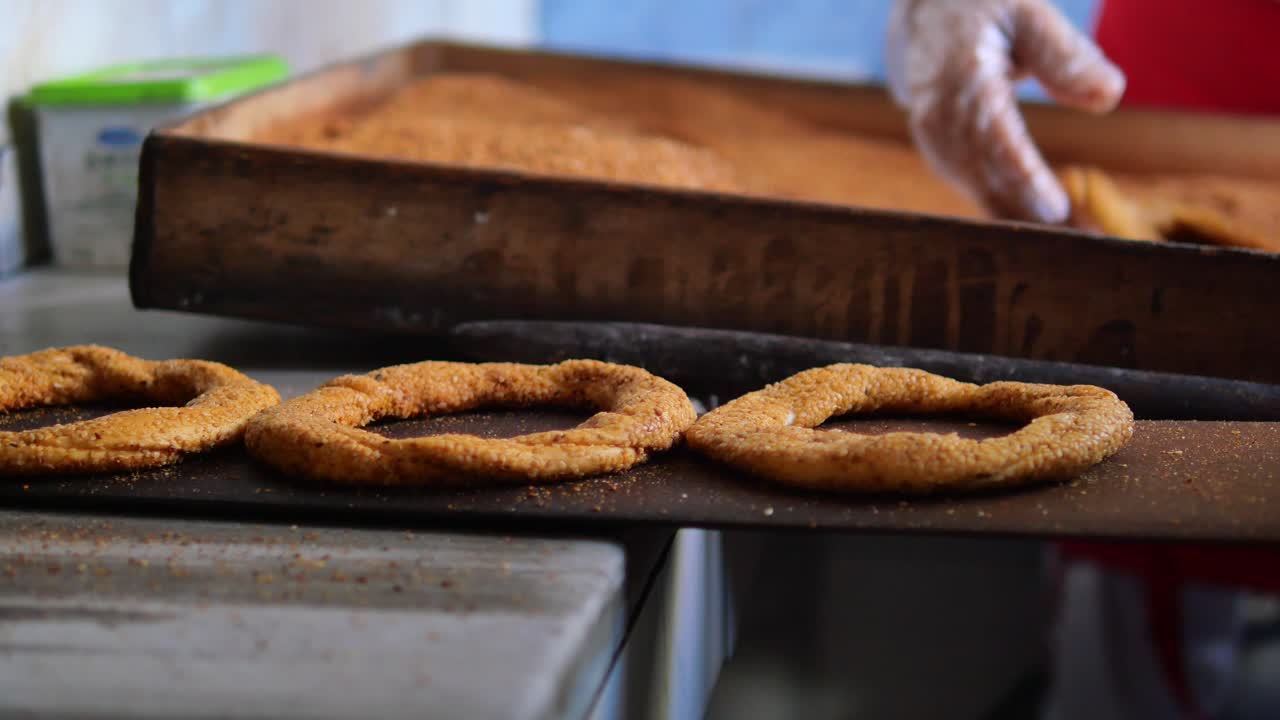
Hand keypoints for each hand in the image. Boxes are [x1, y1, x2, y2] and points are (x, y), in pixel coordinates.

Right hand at [886, 0, 1125, 223]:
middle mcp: (937, 112)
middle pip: (982, 173)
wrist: (926, 17)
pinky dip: (1003, 207)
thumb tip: (1109, 95)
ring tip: (1069, 241)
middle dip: (1027, 212)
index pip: (992, 136)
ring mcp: (931, 134)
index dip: (1021, 176)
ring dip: (1018, 218)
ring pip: (973, 186)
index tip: (1054, 210)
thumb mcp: (1029, 13)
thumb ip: (1066, 54)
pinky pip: (969, 184)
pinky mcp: (937, 150)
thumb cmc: (985, 9)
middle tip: (1079, 241)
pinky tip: (1037, 227)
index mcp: (961, 75)